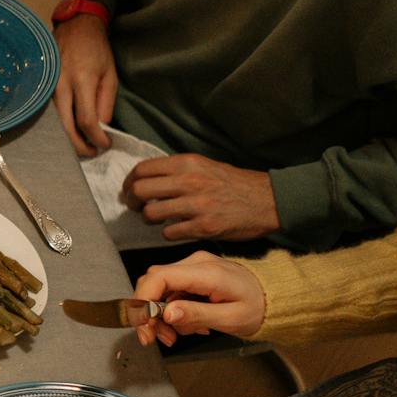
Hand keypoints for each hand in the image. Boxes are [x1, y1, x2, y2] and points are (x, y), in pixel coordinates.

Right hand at [51, 15, 116, 156]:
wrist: (75, 27)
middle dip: (80, 145)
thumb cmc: (96, 50)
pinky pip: (51, 115)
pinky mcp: (43, 89)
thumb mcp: (110, 74)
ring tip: (84, 145)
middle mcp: (61, 86)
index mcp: (81, 81)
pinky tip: (72, 132)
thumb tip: (102, 128)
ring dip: (70, 139)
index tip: (105, 144)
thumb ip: (106, 102)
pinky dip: (62, 127)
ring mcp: (48, 88)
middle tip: (93, 153)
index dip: (96, 137)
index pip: (87, 120)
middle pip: (67, 127)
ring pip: (56, 123)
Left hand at [128, 154, 280, 240]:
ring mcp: (197, 205)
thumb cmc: (233, 183)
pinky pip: (169, 233)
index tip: (129, 190)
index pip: (142, 170)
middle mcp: (189, 182)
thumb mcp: (204, 165)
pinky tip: (175, 229)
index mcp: (187, 163)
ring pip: (151, 214)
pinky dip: (167, 233)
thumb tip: (145, 178)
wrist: (268, 200)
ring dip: (148, 219)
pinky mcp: (204, 227)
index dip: (129, 182)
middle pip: (140, 191)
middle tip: (136, 207)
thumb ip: (176, 170)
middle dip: (132, 201)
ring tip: (156, 218)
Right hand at [130, 250, 266, 344]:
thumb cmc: (259, 306)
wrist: (274, 296)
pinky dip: (172, 311)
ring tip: (179, 335)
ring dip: (161, 317)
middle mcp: (196, 263)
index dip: (143, 301)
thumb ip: (197, 314)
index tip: (145, 327)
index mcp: (206, 272)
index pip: (159, 278)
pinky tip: (189, 322)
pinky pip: (170, 291)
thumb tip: (167, 314)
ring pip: (159, 289)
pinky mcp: (193, 273)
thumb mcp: (231, 318)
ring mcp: (193, 266)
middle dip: (150, 314)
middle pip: (154, 283)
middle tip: (160, 338)